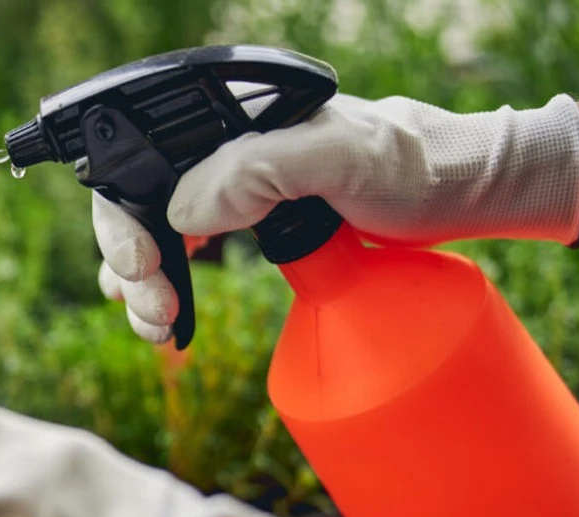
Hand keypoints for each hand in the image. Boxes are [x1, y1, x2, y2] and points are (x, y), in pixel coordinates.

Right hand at [96, 93, 578, 342]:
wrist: (455, 190)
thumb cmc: (409, 163)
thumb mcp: (340, 156)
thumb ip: (261, 170)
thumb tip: (183, 212)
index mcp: (223, 126)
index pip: (138, 167)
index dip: (123, 223)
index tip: (143, 270)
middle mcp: (217, 154)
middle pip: (138, 207)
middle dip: (129, 266)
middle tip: (154, 313)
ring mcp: (232, 191)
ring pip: (155, 236)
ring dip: (141, 287)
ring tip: (157, 327)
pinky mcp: (249, 224)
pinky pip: (186, 254)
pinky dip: (168, 288)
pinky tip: (171, 316)